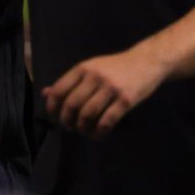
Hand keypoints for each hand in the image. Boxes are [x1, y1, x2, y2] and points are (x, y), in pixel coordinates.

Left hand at [42, 46, 169, 138]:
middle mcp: (96, 76)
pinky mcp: (126, 100)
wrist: (149, 61)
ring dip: (83, 128)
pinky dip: (99, 132)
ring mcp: (112, 88)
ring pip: (87, 115)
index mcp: (84, 68)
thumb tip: (46, 94)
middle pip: (72, 105)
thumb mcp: (93, 67)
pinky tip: (99, 134)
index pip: (59, 91)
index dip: (53, 108)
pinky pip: (107, 121)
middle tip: (70, 127)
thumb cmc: (118, 66)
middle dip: (67, 121)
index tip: (56, 116)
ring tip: (85, 130)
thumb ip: (71, 81)